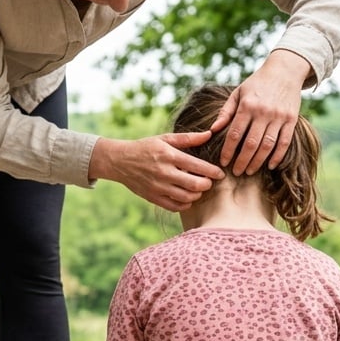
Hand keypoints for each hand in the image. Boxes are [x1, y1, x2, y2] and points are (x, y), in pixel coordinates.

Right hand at [90, 131, 223, 211]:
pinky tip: (186, 197)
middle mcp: (164, 172)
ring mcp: (158, 187)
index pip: (198, 167)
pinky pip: (174, 206)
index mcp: (169, 156)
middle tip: (208, 182)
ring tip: (197, 189)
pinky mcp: (152, 197)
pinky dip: (185, 204)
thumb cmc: (145, 147)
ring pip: (186, 197)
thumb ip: (188, 138)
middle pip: (195, 185)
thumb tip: (209, 134)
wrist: (119, 161)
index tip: (220, 173)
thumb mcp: (165, 138)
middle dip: (207, 185)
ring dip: (197, 194)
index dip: (213, 172)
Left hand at [211, 50, 312, 174]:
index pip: (235, 134)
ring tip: (250, 171)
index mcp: (247, 106)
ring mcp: (279, 117)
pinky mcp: (292, 119)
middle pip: (251, 144)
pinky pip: (285, 142)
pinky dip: (278, 156)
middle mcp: (263, 112)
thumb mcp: (238, 93)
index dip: (228, 151)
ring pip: (267, 145)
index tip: (223, 162)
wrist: (284, 71)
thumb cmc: (256, 84)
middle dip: (242, 161)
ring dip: (258, 161)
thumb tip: (212, 130)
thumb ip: (225, 112)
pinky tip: (271, 166)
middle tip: (236, 172)